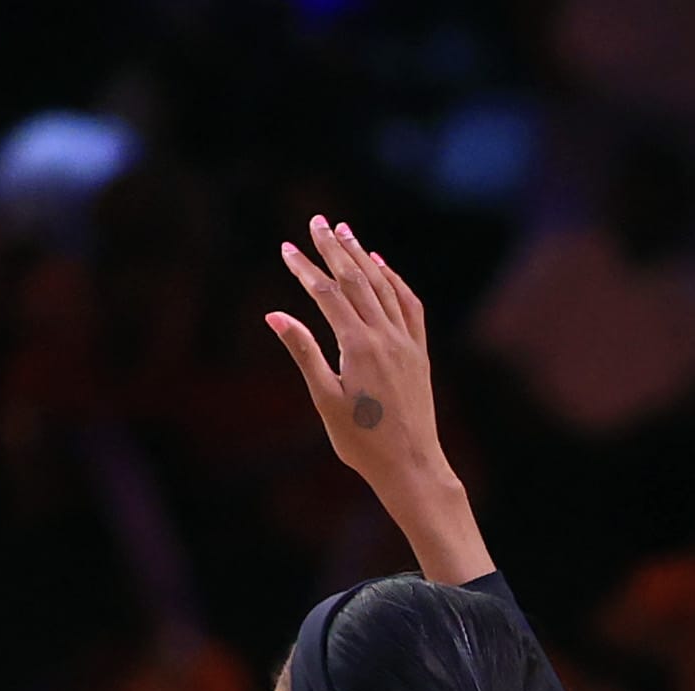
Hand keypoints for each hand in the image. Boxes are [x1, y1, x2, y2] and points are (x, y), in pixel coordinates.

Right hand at [266, 217, 453, 502]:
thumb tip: (275, 316)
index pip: (328, 294)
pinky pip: (408, 305)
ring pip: (383, 287)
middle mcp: (386, 336)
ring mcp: (406, 342)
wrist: (412, 466)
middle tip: (317, 221)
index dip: (305, 268)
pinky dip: (393, 281)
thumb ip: (303, 353)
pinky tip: (380, 266)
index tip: (287, 247)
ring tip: (344, 232)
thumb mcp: (325, 400)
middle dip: (334, 248)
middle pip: (357, 280)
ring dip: (362, 256)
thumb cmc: (362, 442)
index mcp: (358, 346)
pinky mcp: (419, 352)